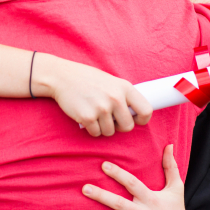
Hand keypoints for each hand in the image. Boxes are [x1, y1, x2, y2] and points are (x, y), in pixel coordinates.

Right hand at [31, 53, 152, 136]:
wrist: (62, 76)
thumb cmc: (87, 79)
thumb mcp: (111, 81)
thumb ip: (123, 95)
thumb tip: (136, 114)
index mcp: (124, 87)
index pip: (146, 110)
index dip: (141, 119)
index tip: (134, 119)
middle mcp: (115, 98)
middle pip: (128, 126)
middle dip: (119, 126)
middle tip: (109, 119)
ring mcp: (101, 108)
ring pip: (110, 132)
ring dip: (103, 127)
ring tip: (94, 114)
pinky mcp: (87, 117)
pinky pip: (96, 133)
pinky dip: (91, 128)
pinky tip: (85, 116)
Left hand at [78, 146, 207, 209]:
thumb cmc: (176, 209)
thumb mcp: (176, 187)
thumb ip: (170, 166)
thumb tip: (169, 144)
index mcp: (151, 199)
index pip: (132, 184)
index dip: (118, 174)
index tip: (103, 165)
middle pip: (120, 205)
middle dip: (101, 197)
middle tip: (84, 188)